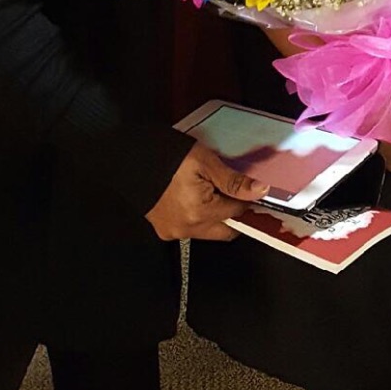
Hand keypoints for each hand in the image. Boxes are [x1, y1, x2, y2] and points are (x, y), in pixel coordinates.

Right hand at [146, 143, 267, 242]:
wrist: (131, 159)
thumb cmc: (165, 157)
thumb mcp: (205, 162)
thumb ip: (233, 181)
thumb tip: (259, 190)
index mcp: (199, 212)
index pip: (237, 213)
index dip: (245, 199)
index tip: (246, 190)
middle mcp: (187, 228)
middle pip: (225, 230)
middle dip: (232, 214)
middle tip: (229, 192)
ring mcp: (174, 232)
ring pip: (208, 231)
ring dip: (214, 216)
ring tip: (207, 191)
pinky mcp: (164, 230)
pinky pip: (190, 229)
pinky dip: (197, 217)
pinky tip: (192, 198)